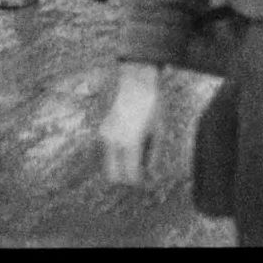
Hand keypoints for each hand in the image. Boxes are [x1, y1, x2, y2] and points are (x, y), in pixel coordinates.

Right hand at [100, 62, 161, 184]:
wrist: (137, 80)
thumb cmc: (153, 105)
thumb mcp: (159, 132)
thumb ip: (154, 156)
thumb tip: (151, 175)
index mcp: (129, 143)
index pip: (130, 175)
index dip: (141, 182)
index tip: (149, 180)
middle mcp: (113, 141)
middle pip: (113, 176)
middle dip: (127, 178)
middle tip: (142, 173)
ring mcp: (105, 135)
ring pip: (109, 164)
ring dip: (122, 166)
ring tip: (140, 155)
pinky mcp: (103, 128)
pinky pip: (108, 151)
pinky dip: (118, 154)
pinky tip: (133, 143)